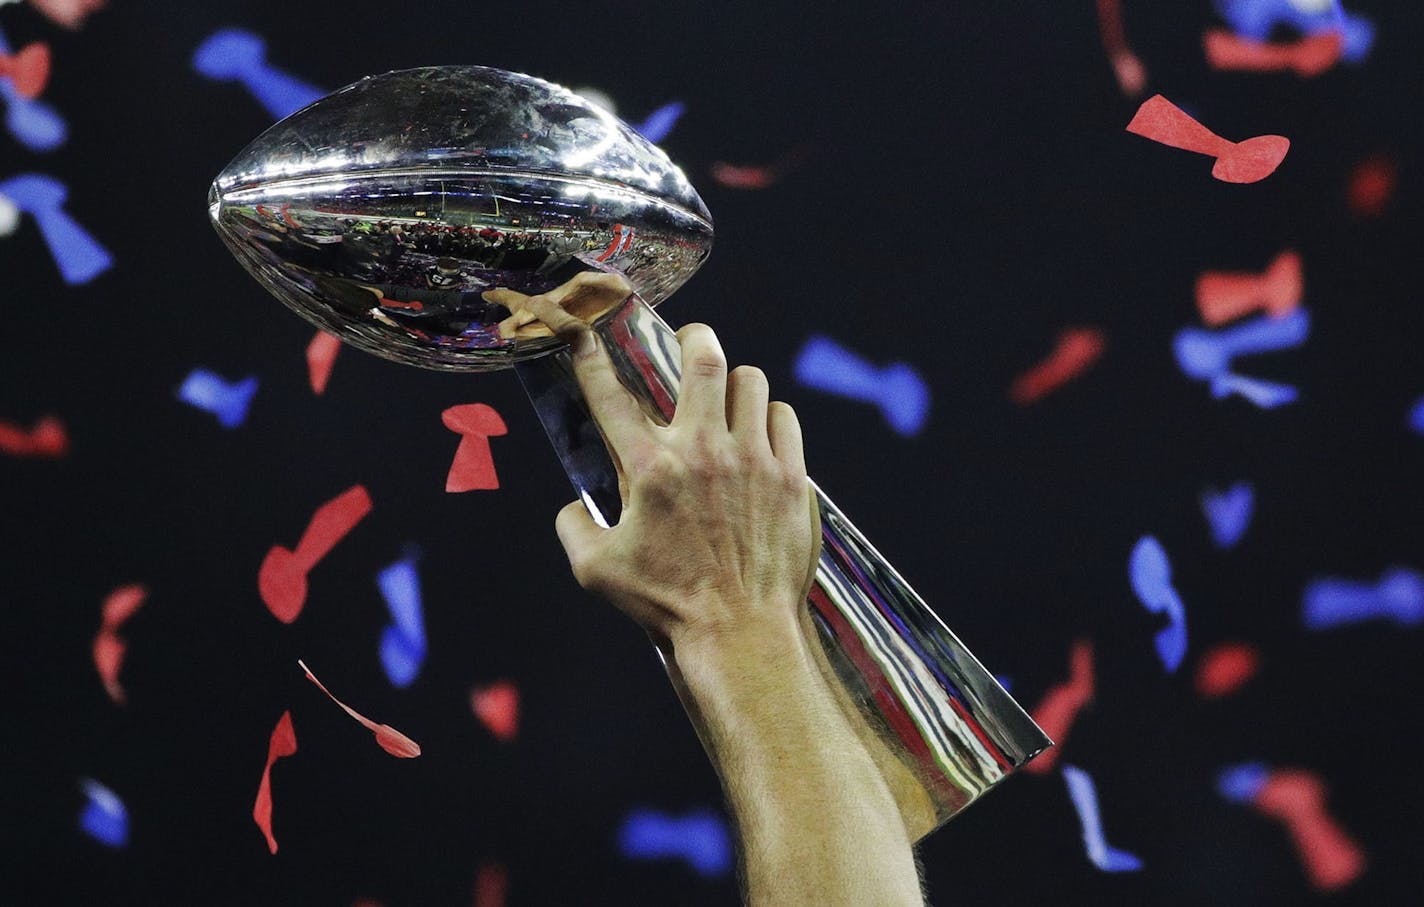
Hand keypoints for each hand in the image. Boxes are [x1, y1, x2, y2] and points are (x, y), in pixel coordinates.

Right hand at [493, 274, 820, 653]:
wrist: (739, 633)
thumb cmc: (666, 605)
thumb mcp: (596, 570)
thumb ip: (574, 526)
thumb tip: (575, 505)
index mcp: (649, 469)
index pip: (610, 395)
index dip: (592, 358)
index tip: (586, 338)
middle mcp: (701, 452)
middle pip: (703, 357)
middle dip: (693, 336)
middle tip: (689, 342)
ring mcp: (752, 461)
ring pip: (751, 381)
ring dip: (734, 383)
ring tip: (728, 399)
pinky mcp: (790, 477)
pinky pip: (784, 418)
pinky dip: (770, 417)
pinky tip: (760, 435)